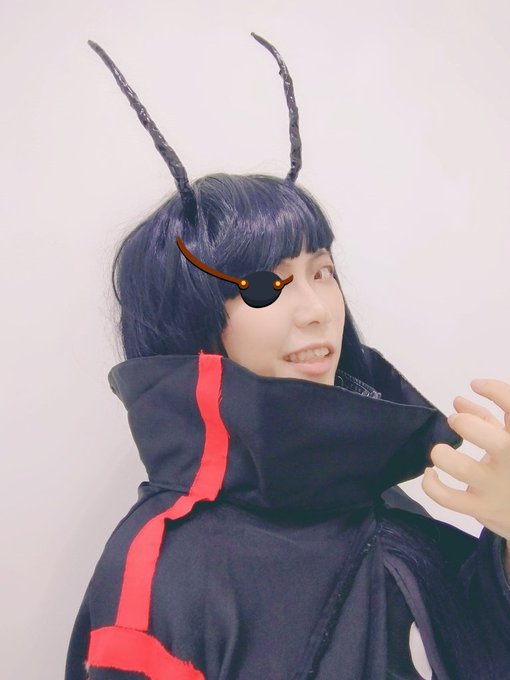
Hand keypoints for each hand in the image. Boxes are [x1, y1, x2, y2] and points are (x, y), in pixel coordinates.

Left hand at [422, 379, 509, 550]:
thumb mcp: (507, 437)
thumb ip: (486, 417)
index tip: (476, 385)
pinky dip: (431, 484)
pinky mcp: (481, 509)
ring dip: (444, 455)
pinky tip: (431, 473)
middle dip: (468, 425)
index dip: (496, 391)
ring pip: (464, 470)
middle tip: (457, 421)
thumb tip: (457, 401)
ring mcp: (497, 488)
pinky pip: (448, 498)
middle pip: (495, 442)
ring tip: (441, 451)